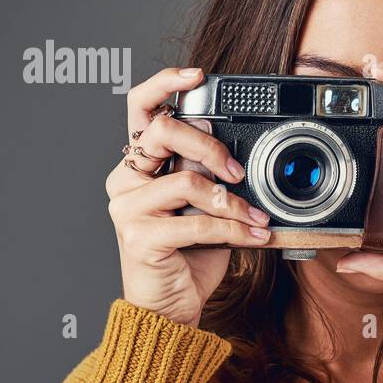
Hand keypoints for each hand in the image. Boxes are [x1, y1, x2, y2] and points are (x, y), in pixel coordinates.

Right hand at [105, 68, 271, 327]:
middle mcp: (126, 180)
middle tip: (238, 171)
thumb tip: (235, 151)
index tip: (198, 75)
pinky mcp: (139, 238)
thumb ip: (209, 174)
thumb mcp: (205, 205)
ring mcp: (128, 209)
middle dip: (210, 146)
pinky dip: (235, 229)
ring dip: (233, 201)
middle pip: (162, 132)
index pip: (140, 108)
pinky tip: (256, 236)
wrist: (170, 307)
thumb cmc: (189, 255)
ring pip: (186, 182)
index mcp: (140, 164)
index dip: (165, 84)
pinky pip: (197, 223)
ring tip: (256, 217)